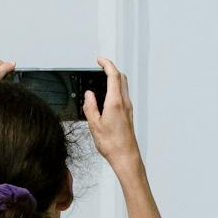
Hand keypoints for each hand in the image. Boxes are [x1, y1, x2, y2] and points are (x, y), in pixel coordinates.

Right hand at [83, 57, 142, 177]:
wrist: (126, 156)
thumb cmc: (112, 144)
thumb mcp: (94, 125)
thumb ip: (90, 107)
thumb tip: (89, 95)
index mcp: (115, 102)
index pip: (113, 75)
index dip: (106, 64)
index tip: (99, 60)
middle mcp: (124, 102)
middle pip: (121, 77)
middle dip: (111, 69)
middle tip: (100, 67)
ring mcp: (128, 108)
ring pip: (123, 85)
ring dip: (114, 78)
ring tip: (101, 80)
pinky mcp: (128, 114)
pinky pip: (123, 95)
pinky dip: (115, 89)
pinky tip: (106, 96)